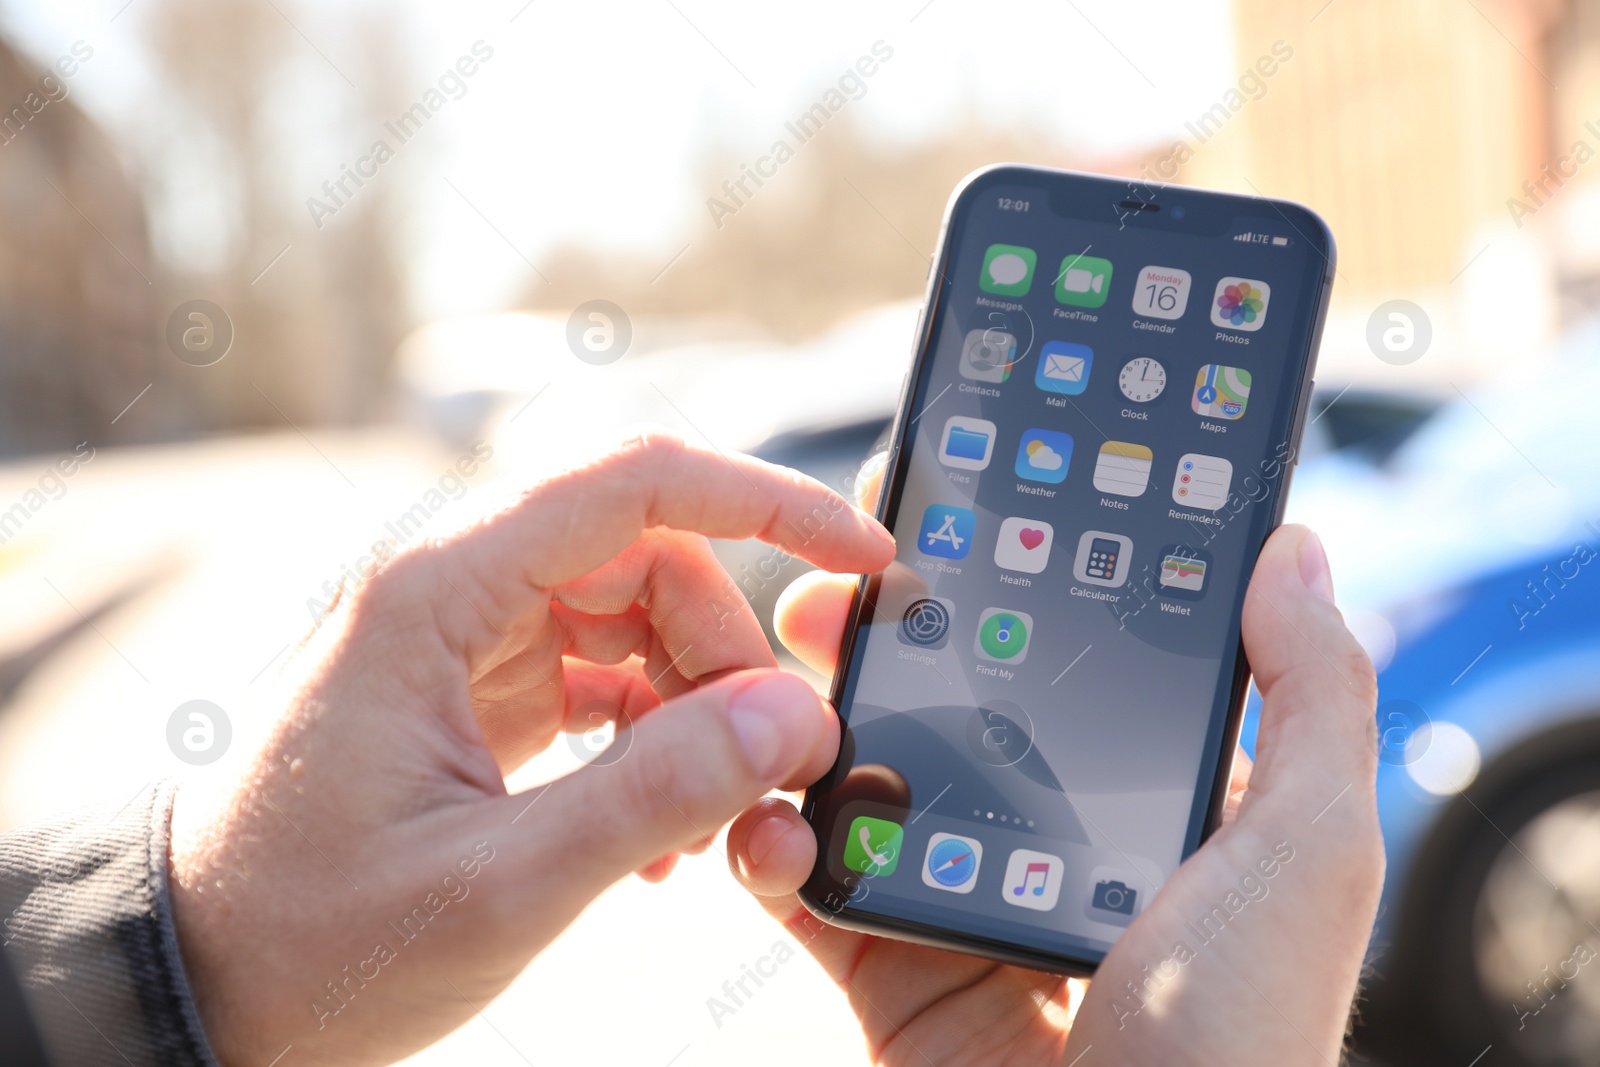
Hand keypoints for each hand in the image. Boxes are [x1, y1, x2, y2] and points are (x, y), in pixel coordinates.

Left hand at [165, 435, 894, 1065]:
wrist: (198, 982)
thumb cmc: (311, 936)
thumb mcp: (498, 884)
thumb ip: (651, 794)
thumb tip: (788, 718)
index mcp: (438, 593)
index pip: (635, 484)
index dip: (767, 501)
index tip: (859, 555)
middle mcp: (452, 591)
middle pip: (648, 557)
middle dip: (728, 651)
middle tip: (770, 763)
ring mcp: (463, 642)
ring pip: (633, 615)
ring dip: (696, 702)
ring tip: (709, 818)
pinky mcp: (473, 693)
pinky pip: (600, 675)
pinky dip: (652, 736)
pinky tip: (661, 828)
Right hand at [730, 459, 1382, 1064]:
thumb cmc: (1239, 1038)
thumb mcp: (1306, 852)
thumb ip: (1311, 694)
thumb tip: (1292, 547)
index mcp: (1159, 805)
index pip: (1079, 663)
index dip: (1014, 583)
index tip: (951, 512)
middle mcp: (1061, 844)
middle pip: (951, 711)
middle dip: (883, 643)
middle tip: (831, 595)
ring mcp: (969, 904)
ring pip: (865, 786)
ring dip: (804, 731)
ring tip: (775, 693)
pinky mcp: (894, 973)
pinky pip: (814, 892)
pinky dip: (768, 850)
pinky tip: (762, 827)